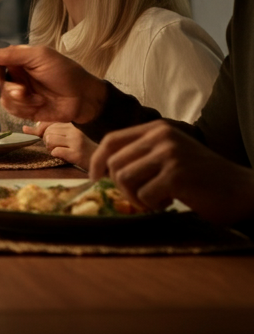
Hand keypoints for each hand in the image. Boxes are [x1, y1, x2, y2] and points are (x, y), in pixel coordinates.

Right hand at [0, 43, 106, 123]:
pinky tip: (38, 104)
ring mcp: (16, 91)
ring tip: (33, 96)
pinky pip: (10, 108)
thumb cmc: (64, 72)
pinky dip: (23, 107)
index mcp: (16, 57)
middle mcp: (13, 73)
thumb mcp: (38, 57)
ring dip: (15, 96)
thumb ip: (11, 54)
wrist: (82, 98)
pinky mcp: (22, 108)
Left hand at [23, 120, 96, 168]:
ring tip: (59, 152)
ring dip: (50, 149)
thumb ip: (45, 132)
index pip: (48, 124)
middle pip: (47, 133)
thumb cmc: (79, 149)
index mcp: (70, 126)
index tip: (45, 138)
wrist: (99, 162)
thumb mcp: (64, 138)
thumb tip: (24, 128)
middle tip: (56, 147)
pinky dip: (56, 155)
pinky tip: (64, 156)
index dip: (42, 131)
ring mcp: (76, 142)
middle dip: (47, 142)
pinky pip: (56, 151)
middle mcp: (74, 131)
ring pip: (50, 140)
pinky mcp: (76, 153)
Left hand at [90, 121, 253, 224]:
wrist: (241, 189)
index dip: (97, 160)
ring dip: (136, 197)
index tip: (94, 178)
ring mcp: (169, 154)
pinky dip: (152, 205)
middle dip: (120, 187)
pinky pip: (144, 195)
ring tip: (157, 199)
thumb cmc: (202, 178)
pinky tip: (170, 202)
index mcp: (157, 129)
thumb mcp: (169, 156)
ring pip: (125, 179)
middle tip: (140, 197)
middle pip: (115, 163)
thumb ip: (141, 156)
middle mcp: (161, 136)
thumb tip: (101, 171)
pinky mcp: (176, 174)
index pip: (111, 140)